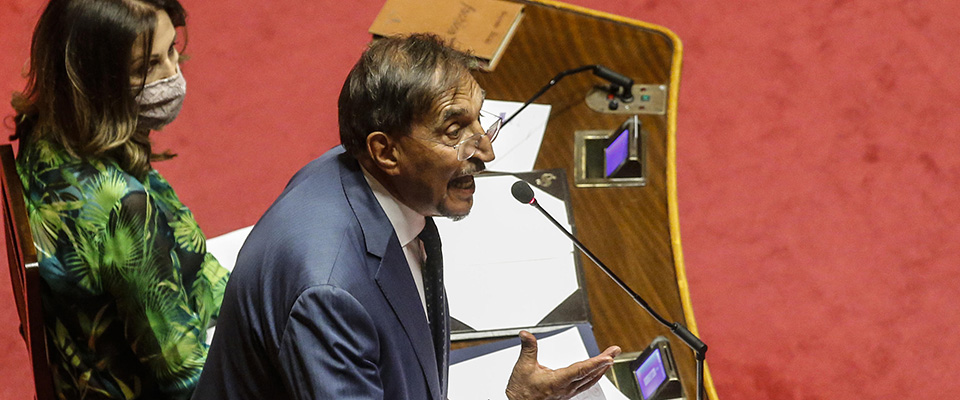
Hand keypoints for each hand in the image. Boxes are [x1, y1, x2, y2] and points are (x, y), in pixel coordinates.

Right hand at [505, 330, 621, 399]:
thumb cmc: (522, 392)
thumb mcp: (523, 367)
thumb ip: (528, 348)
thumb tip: (526, 334)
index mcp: (557, 382)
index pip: (580, 370)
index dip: (595, 363)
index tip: (608, 357)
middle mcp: (565, 388)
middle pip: (590, 374)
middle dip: (604, 362)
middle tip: (615, 351)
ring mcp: (567, 392)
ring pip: (590, 381)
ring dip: (602, 369)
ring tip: (610, 360)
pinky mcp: (566, 394)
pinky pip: (585, 385)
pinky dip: (594, 376)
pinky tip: (597, 372)